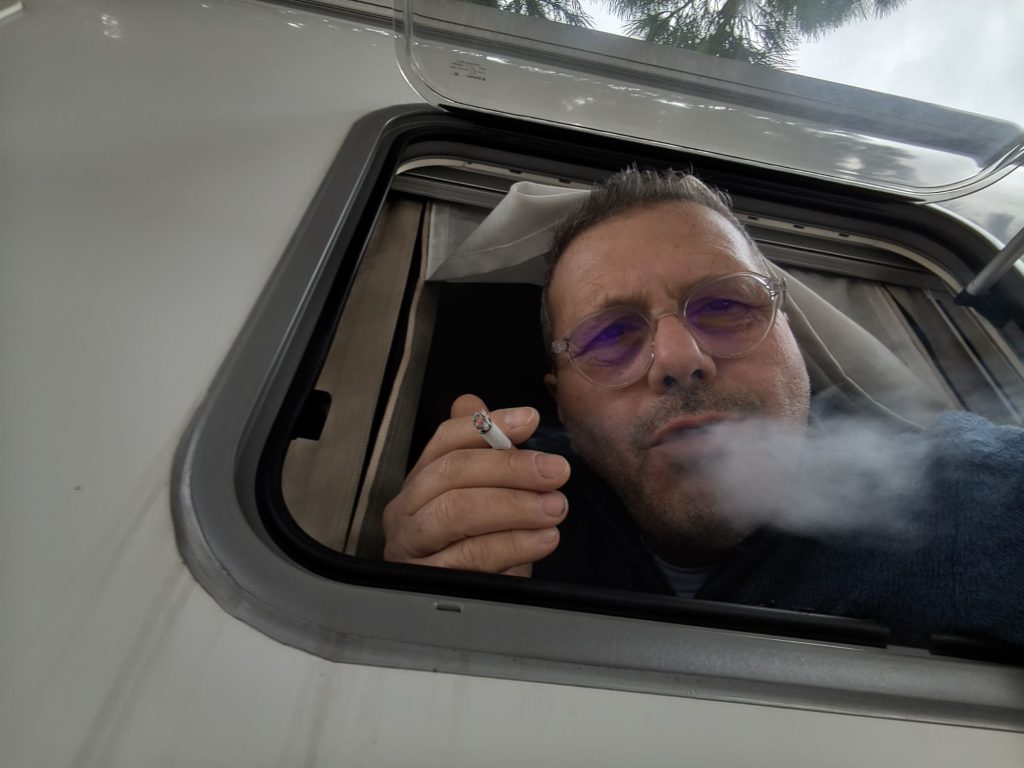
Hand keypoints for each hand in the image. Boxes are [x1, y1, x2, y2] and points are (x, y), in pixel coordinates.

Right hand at [382, 394, 569, 576]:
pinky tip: (543, 539)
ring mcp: (411, 547)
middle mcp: (406, 511)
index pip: (445, 440)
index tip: (530, 419)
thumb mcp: (488, 499)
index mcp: (421, 482)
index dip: (488, 424)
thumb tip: (473, 402)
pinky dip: (512, 544)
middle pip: (451, 472)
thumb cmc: (479, 550)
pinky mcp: (428, 582)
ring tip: (556, 507)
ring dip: (514, 506)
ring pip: (457, 512)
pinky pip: (470, 555)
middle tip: (556, 471)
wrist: (474, 613)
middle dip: (509, 467)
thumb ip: (483, 453)